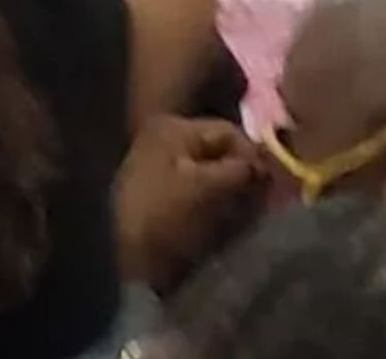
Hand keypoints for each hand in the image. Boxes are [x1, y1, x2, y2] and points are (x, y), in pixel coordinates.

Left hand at [116, 115, 267, 293]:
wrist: (114, 257)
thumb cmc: (161, 214)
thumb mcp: (205, 187)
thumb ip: (240, 170)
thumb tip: (266, 167)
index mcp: (174, 127)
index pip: (228, 131)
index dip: (253, 156)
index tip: (271, 185)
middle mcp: (164, 138)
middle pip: (218, 150)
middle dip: (241, 173)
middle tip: (261, 201)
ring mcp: (157, 166)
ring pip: (208, 170)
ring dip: (228, 190)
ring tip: (244, 214)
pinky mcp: (155, 195)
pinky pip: (194, 189)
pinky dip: (211, 202)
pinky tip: (221, 222)